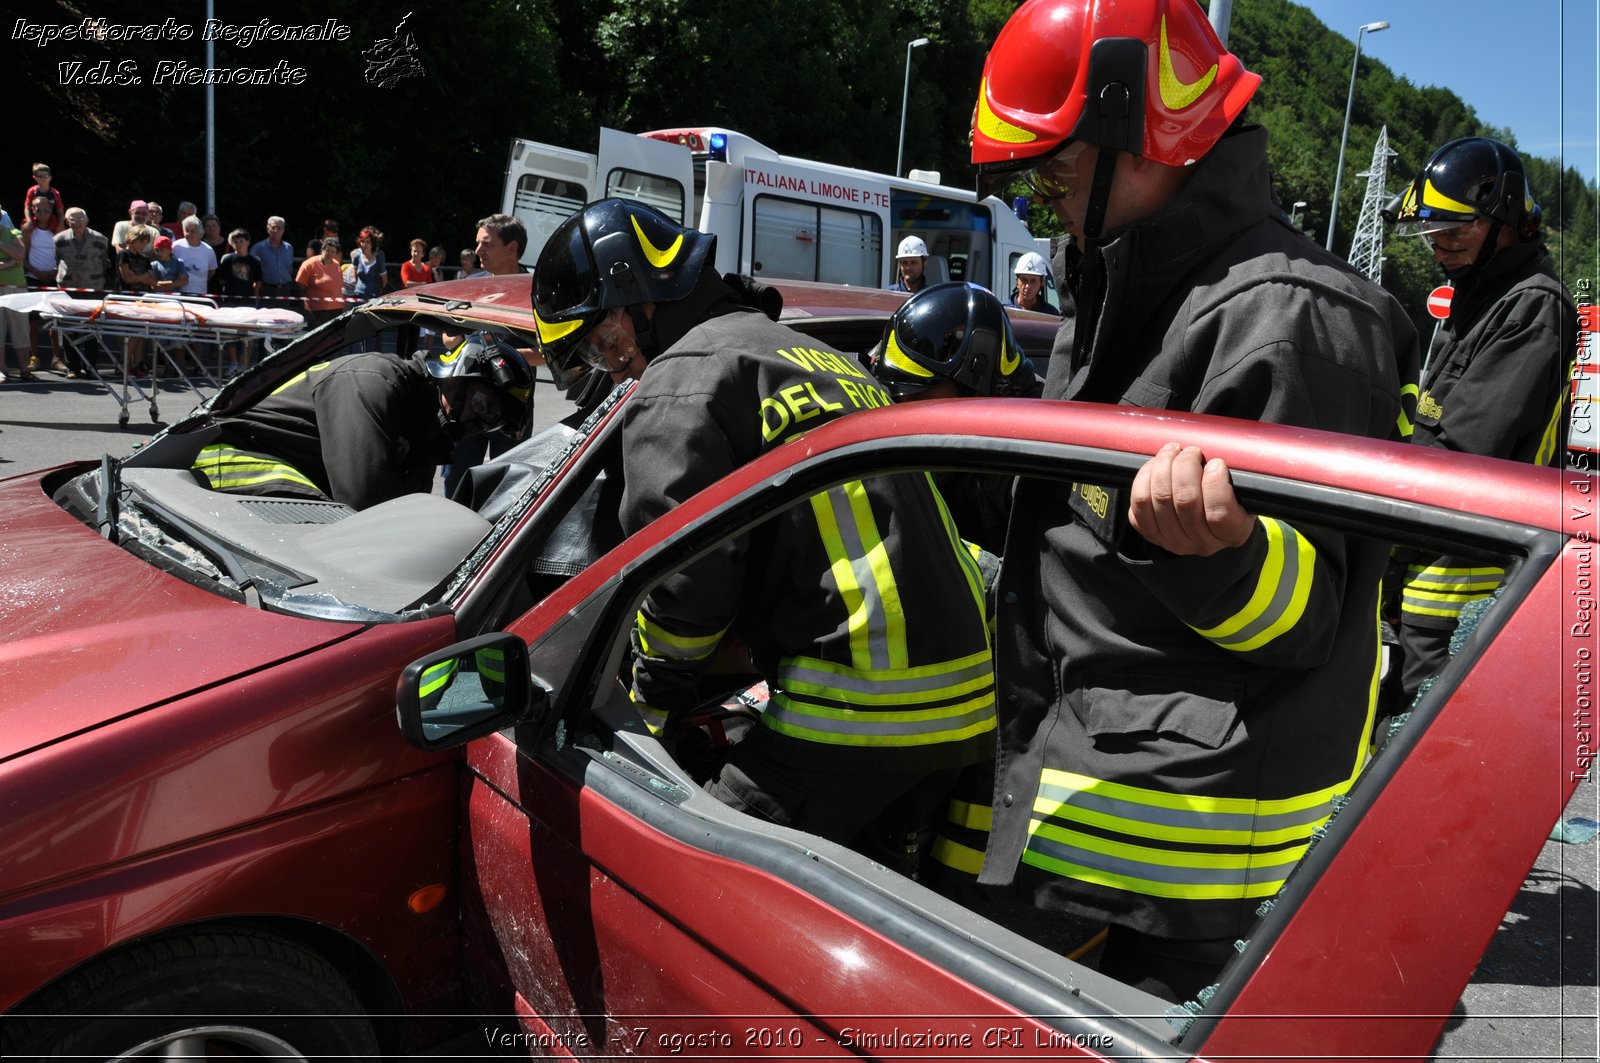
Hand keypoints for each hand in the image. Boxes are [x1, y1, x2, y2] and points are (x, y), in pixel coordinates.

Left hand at [1128, 443, 1254, 555]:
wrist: (1207, 523)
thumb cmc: (1229, 500)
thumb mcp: (1244, 492)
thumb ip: (1234, 480)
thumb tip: (1214, 459)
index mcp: (1232, 533)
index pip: (1219, 514)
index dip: (1215, 483)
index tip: (1217, 462)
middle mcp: (1201, 543)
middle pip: (1185, 501)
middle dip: (1185, 466)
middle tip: (1191, 451)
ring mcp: (1173, 541)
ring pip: (1160, 498)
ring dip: (1163, 466)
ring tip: (1173, 451)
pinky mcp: (1150, 533)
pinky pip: (1139, 503)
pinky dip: (1144, 478)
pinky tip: (1156, 465)